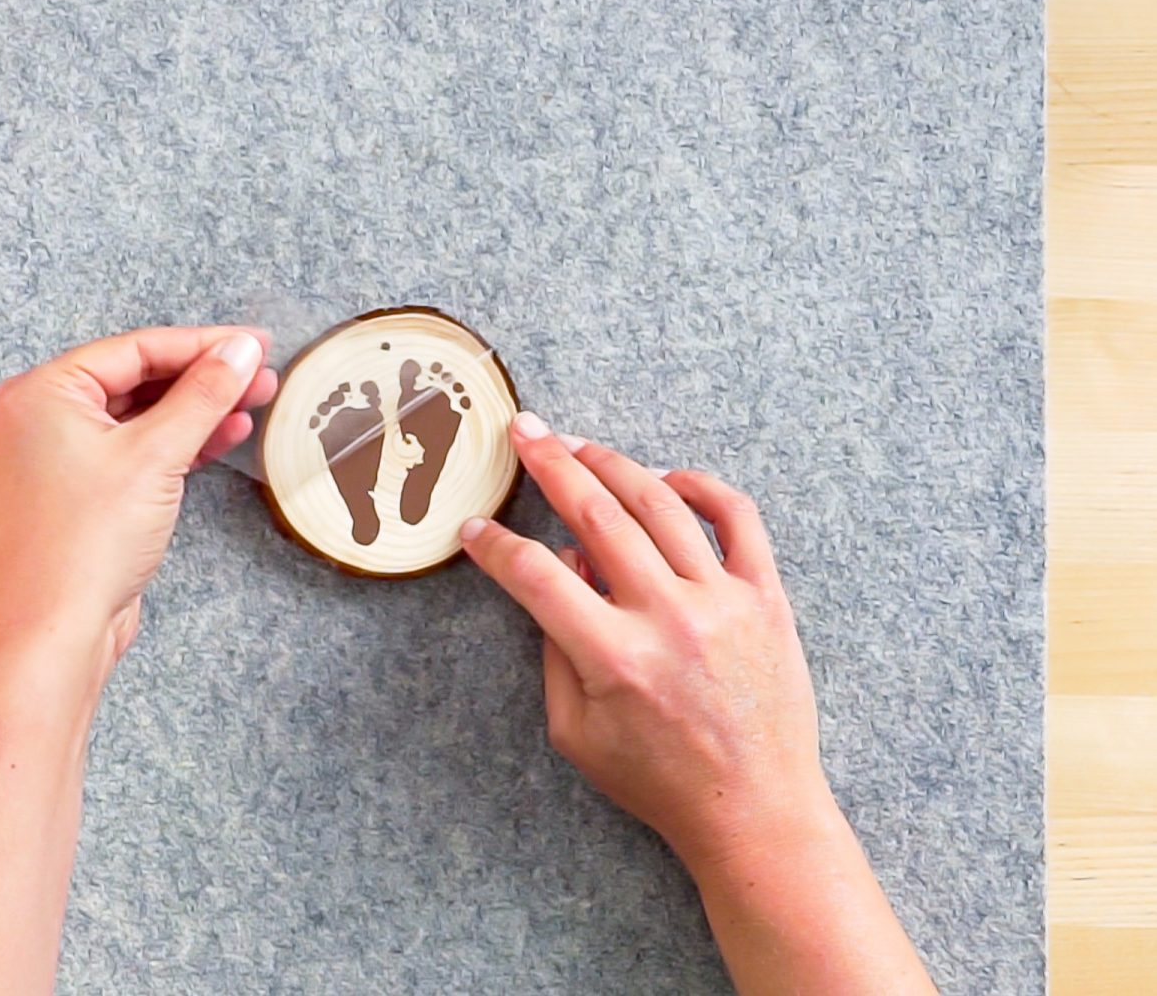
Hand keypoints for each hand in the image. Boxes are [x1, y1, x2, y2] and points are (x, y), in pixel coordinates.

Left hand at [0, 326, 275, 673]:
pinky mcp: (79, 493)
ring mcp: (57, 458)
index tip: (253, 343)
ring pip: (140, 416)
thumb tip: (241, 350)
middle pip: (137, 379)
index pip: (135, 349)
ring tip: (254, 400)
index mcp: (42, 393)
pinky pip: (133, 451)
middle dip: (204, 377)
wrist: (57, 629)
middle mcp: (40, 418)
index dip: (202, 344)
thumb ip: (203, 394)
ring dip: (197, 410)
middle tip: (260, 372)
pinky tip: (224, 436)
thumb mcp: (156, 455)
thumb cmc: (84, 544)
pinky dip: (177, 444)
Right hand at [460, 411, 827, 874]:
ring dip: (614, 465)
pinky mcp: (766, 598)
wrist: (754, 809)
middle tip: (523, 431)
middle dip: (551, 465)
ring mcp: (723, 602)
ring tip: (581, 445)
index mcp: (614, 657)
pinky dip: (702, 487)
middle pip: (597, 516)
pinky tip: (668, 477)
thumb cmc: (658, 781)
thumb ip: (555, 651)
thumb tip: (561, 570)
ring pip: (661, 504)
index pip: (537, 575)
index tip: (473, 527)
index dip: (495, 545)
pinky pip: (738, 519)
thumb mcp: (576, 735)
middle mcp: (668, 618)